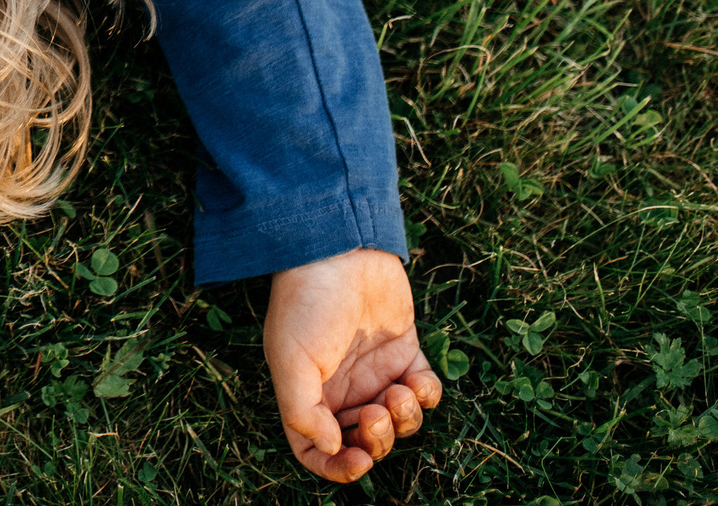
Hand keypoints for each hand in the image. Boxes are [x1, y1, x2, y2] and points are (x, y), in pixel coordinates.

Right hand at [263, 247, 442, 481]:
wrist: (339, 250)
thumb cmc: (306, 303)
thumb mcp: (289, 359)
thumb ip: (303, 411)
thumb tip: (328, 447)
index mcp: (308, 394)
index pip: (316, 450)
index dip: (336, 467)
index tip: (358, 461)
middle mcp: (341, 388)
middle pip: (364, 440)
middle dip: (377, 440)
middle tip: (377, 415)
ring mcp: (374, 371)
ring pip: (399, 422)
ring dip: (404, 419)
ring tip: (399, 392)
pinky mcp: (404, 351)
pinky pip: (424, 391)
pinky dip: (427, 396)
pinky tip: (418, 381)